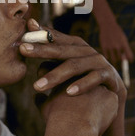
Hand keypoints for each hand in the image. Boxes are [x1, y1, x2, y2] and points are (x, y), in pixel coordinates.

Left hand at [19, 18, 125, 135]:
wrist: (111, 103)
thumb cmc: (82, 85)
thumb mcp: (65, 72)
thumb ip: (48, 62)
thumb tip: (24, 50)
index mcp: (75, 47)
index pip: (55, 38)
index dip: (40, 34)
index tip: (23, 32)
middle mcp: (87, 51)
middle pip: (61, 50)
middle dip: (41, 49)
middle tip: (23, 49)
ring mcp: (99, 62)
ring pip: (75, 66)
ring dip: (55, 76)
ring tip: (37, 87)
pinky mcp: (111, 76)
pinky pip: (96, 78)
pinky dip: (82, 84)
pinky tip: (69, 92)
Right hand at [98, 17, 132, 64]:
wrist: (108, 25)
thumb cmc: (117, 33)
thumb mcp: (123, 39)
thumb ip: (125, 49)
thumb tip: (124, 60)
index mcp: (124, 44)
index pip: (129, 56)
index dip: (130, 60)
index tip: (129, 60)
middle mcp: (117, 46)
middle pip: (121, 59)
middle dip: (121, 58)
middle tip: (120, 55)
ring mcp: (110, 47)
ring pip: (114, 59)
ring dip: (115, 58)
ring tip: (114, 54)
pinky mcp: (104, 47)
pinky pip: (107, 57)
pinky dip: (108, 56)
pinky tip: (109, 52)